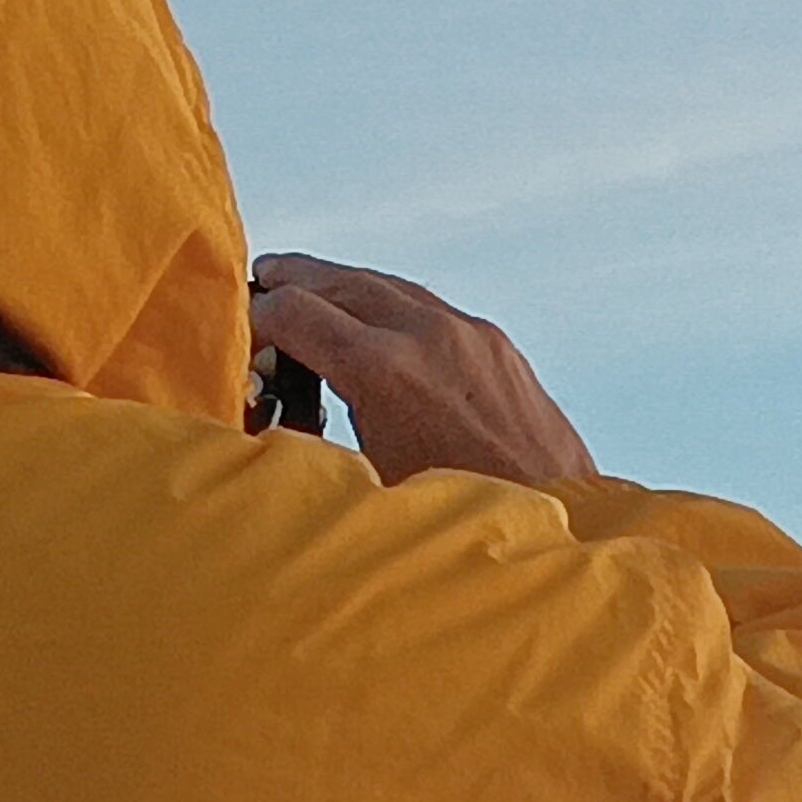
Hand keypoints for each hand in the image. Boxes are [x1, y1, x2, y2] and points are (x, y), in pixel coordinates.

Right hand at [248, 254, 595, 488]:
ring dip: (342, 286)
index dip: (256, 318)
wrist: (561, 522)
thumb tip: (276, 418)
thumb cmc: (465, 519)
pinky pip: (429, 306)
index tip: (240, 332)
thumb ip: (318, 439)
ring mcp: (469, 334)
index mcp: (384, 370)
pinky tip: (375, 323)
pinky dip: (390, 305)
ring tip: (310, 292)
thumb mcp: (369, 483)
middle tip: (261, 279)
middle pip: (338, 281)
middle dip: (293, 280)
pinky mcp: (498, 345)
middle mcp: (428, 336)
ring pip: (387, 285)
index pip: (295, 312)